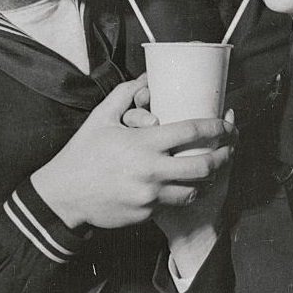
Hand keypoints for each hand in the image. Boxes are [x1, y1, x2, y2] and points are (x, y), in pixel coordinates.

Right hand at [31, 77, 234, 229]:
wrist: (63, 196)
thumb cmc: (82, 153)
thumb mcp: (101, 117)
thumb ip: (126, 94)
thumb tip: (147, 77)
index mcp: (144, 144)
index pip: (191, 132)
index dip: (216, 127)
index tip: (227, 125)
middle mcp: (151, 171)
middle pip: (203, 166)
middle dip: (223, 156)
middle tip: (229, 149)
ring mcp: (150, 196)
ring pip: (194, 190)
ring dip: (208, 179)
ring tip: (214, 169)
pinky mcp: (147, 214)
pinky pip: (175, 204)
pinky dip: (185, 193)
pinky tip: (188, 185)